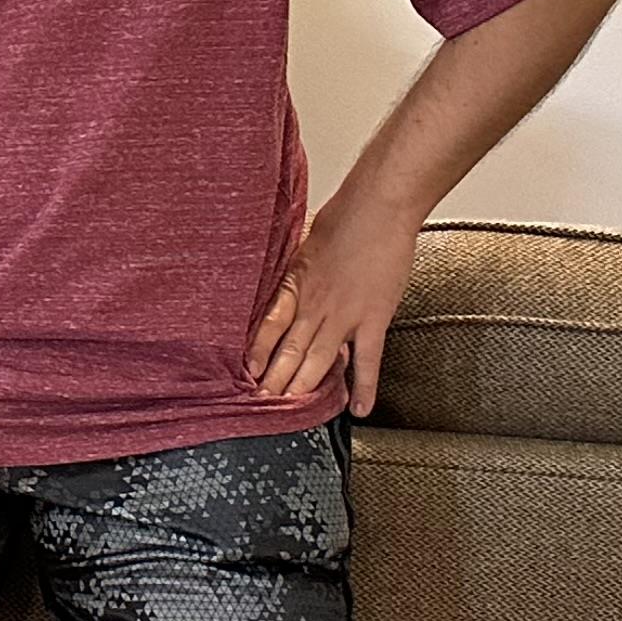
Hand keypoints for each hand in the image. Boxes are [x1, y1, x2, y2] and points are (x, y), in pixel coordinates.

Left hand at [249, 190, 419, 412]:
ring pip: (318, 362)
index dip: (254, 354)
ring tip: (288, 412)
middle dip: (273, 381)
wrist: (378, 208)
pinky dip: (363, 387)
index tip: (242, 374)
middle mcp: (314, 307)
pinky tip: (358, 411)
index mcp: (294, 287)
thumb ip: (292, 274)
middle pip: (288, 352)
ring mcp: (344, 316)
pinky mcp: (374, 319)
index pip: (266, 328)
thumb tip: (280, 286)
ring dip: (302, 388)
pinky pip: (368, 361)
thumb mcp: (301, 246)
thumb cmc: (342, 219)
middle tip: (259, 406)